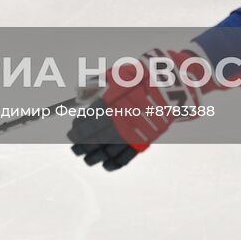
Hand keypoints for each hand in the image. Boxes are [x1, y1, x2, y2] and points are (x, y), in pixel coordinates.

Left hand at [68, 48, 203, 170]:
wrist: (168, 86)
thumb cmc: (139, 77)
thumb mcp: (114, 75)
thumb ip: (95, 84)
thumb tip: (78, 91)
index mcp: (109, 104)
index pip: (87, 121)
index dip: (77, 128)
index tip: (72, 131)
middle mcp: (118, 121)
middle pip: (94, 138)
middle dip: (81, 144)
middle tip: (74, 147)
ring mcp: (130, 133)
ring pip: (107, 150)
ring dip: (93, 156)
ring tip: (86, 158)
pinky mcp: (143, 141)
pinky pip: (125, 157)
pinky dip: (113, 163)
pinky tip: (105, 164)